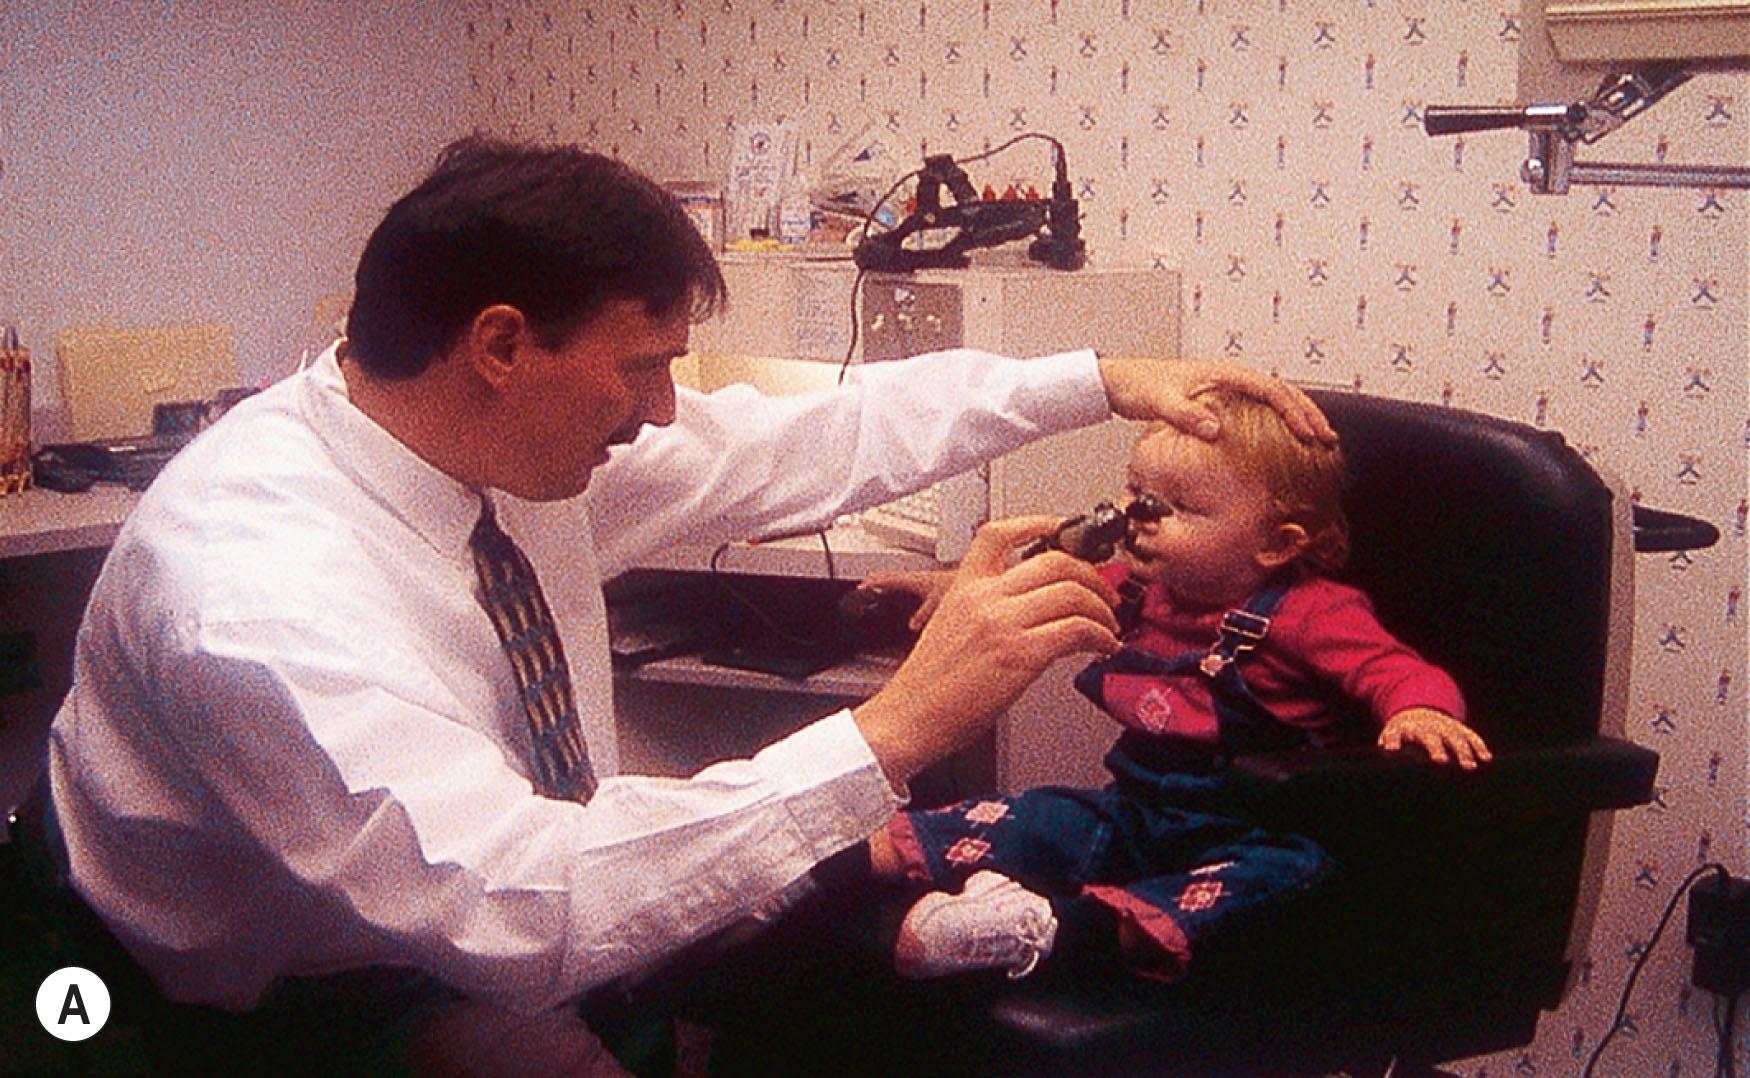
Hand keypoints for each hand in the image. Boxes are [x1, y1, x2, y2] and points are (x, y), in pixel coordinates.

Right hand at [852, 517, 1121, 784]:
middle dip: (1092, 576)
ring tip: (1107, 627)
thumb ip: (987, 609)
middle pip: (1054, 562)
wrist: (910, 717)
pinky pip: (1077, 630)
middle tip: (1104, 594)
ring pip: (1073, 593)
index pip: (1001, 534)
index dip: (1040, 524)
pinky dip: (1100, 636)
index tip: (1066, 530)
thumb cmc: (930, 685)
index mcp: (964, 586)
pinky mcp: (1020, 654)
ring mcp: (1002, 623)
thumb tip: (1034, 610)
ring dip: (1102, 610)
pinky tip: (1101, 647)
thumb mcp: (950, 627)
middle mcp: (984, 597)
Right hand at [855, 570, 953, 630]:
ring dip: (886, 581)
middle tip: (863, 586)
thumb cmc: (954, 587)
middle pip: (890, 576)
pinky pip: (904, 582)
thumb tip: (911, 626)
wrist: (969, 577)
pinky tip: (899, 591)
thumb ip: (923, 615)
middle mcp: (915, 576)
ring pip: (897, 578)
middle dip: (876, 581)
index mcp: (914, 579)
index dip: (874, 583)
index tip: (862, 586)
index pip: (888, 579)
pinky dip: (896, 585)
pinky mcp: (924, 581)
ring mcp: (919, 578)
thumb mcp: (937, 603)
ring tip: (875, 586)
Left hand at [1098, 357, 1337, 444]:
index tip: (1310, 433)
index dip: (1295, 412)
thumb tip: (1216, 430)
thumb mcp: (1161, 402)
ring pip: (1273, 399)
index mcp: (1225, 374)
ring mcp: (1226, 387)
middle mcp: (1230, 377)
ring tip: (1316, 438)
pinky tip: (1281, 438)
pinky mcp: (1219, 398)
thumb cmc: (1140, 386)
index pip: (1272, 390)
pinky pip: (1258, 407)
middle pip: (1281, 392)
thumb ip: (1186, 415)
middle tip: (1328, 438)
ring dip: (1296, 416)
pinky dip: (1276, 420)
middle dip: (1307, 414)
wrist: (1121, 381)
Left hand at [1378, 708, 1491, 769]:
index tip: (1394, 752)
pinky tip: (1486, 759)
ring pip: (1455, 737)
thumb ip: (1387, 743)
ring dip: (1463, 751)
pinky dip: (1478, 746)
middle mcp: (1426, 726)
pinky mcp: (1459, 728)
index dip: (1395, 742)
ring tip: (1470, 767)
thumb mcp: (1391, 734)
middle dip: (1436, 748)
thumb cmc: (1403, 731)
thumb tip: (1383, 757)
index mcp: (1405, 728)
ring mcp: (1444, 725)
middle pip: (1431, 737)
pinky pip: (1471, 736)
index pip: (1398, 734)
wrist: (1418, 709)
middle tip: (1441, 762)